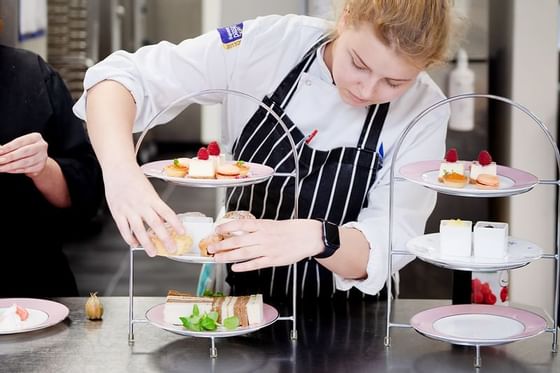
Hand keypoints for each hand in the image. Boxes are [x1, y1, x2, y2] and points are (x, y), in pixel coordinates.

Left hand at [0, 133, 48, 176]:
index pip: (20, 142)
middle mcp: (41, 146)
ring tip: (0, 168)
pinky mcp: (40, 167)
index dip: (8, 147)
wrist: (37, 159)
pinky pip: (26, 169)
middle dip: (9, 157)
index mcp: (35, 137)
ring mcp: (42, 157)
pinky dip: (15, 170)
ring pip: (25, 162)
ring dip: (10, 166)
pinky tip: (7, 170)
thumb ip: (9, 147)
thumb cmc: (24, 149)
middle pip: (24, 152)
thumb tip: (0, 149)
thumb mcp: (18, 145)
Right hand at [103, 166, 183, 256]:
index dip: (176, 224)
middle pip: (155, 224)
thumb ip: (154, 205)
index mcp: (152, 198)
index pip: (167, 213)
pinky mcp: (117, 212)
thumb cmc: (134, 178)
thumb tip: (163, 220)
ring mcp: (128, 209)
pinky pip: (124, 229)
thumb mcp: (148, 190)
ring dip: (147, 243)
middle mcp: (141, 204)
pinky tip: (135, 244)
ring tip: (153, 253)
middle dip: (165, 239)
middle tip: (172, 249)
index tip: (183, 232)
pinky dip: (130, 238)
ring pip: (140, 230)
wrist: (117, 167)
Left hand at [209, 219, 323, 270]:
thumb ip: (256, 229)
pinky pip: (255, 264)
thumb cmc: (289, 229)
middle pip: (238, 241)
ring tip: (217, 258)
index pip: (240, 224)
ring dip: (228, 256)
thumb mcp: (270, 224)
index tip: (216, 230)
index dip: (226, 227)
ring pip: (243, 253)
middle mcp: (263, 237)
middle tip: (210, 248)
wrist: (307, 236)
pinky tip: (234, 267)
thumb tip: (239, 232)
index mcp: (262, 225)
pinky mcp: (273, 260)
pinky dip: (244, 266)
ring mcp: (267, 249)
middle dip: (222, 245)